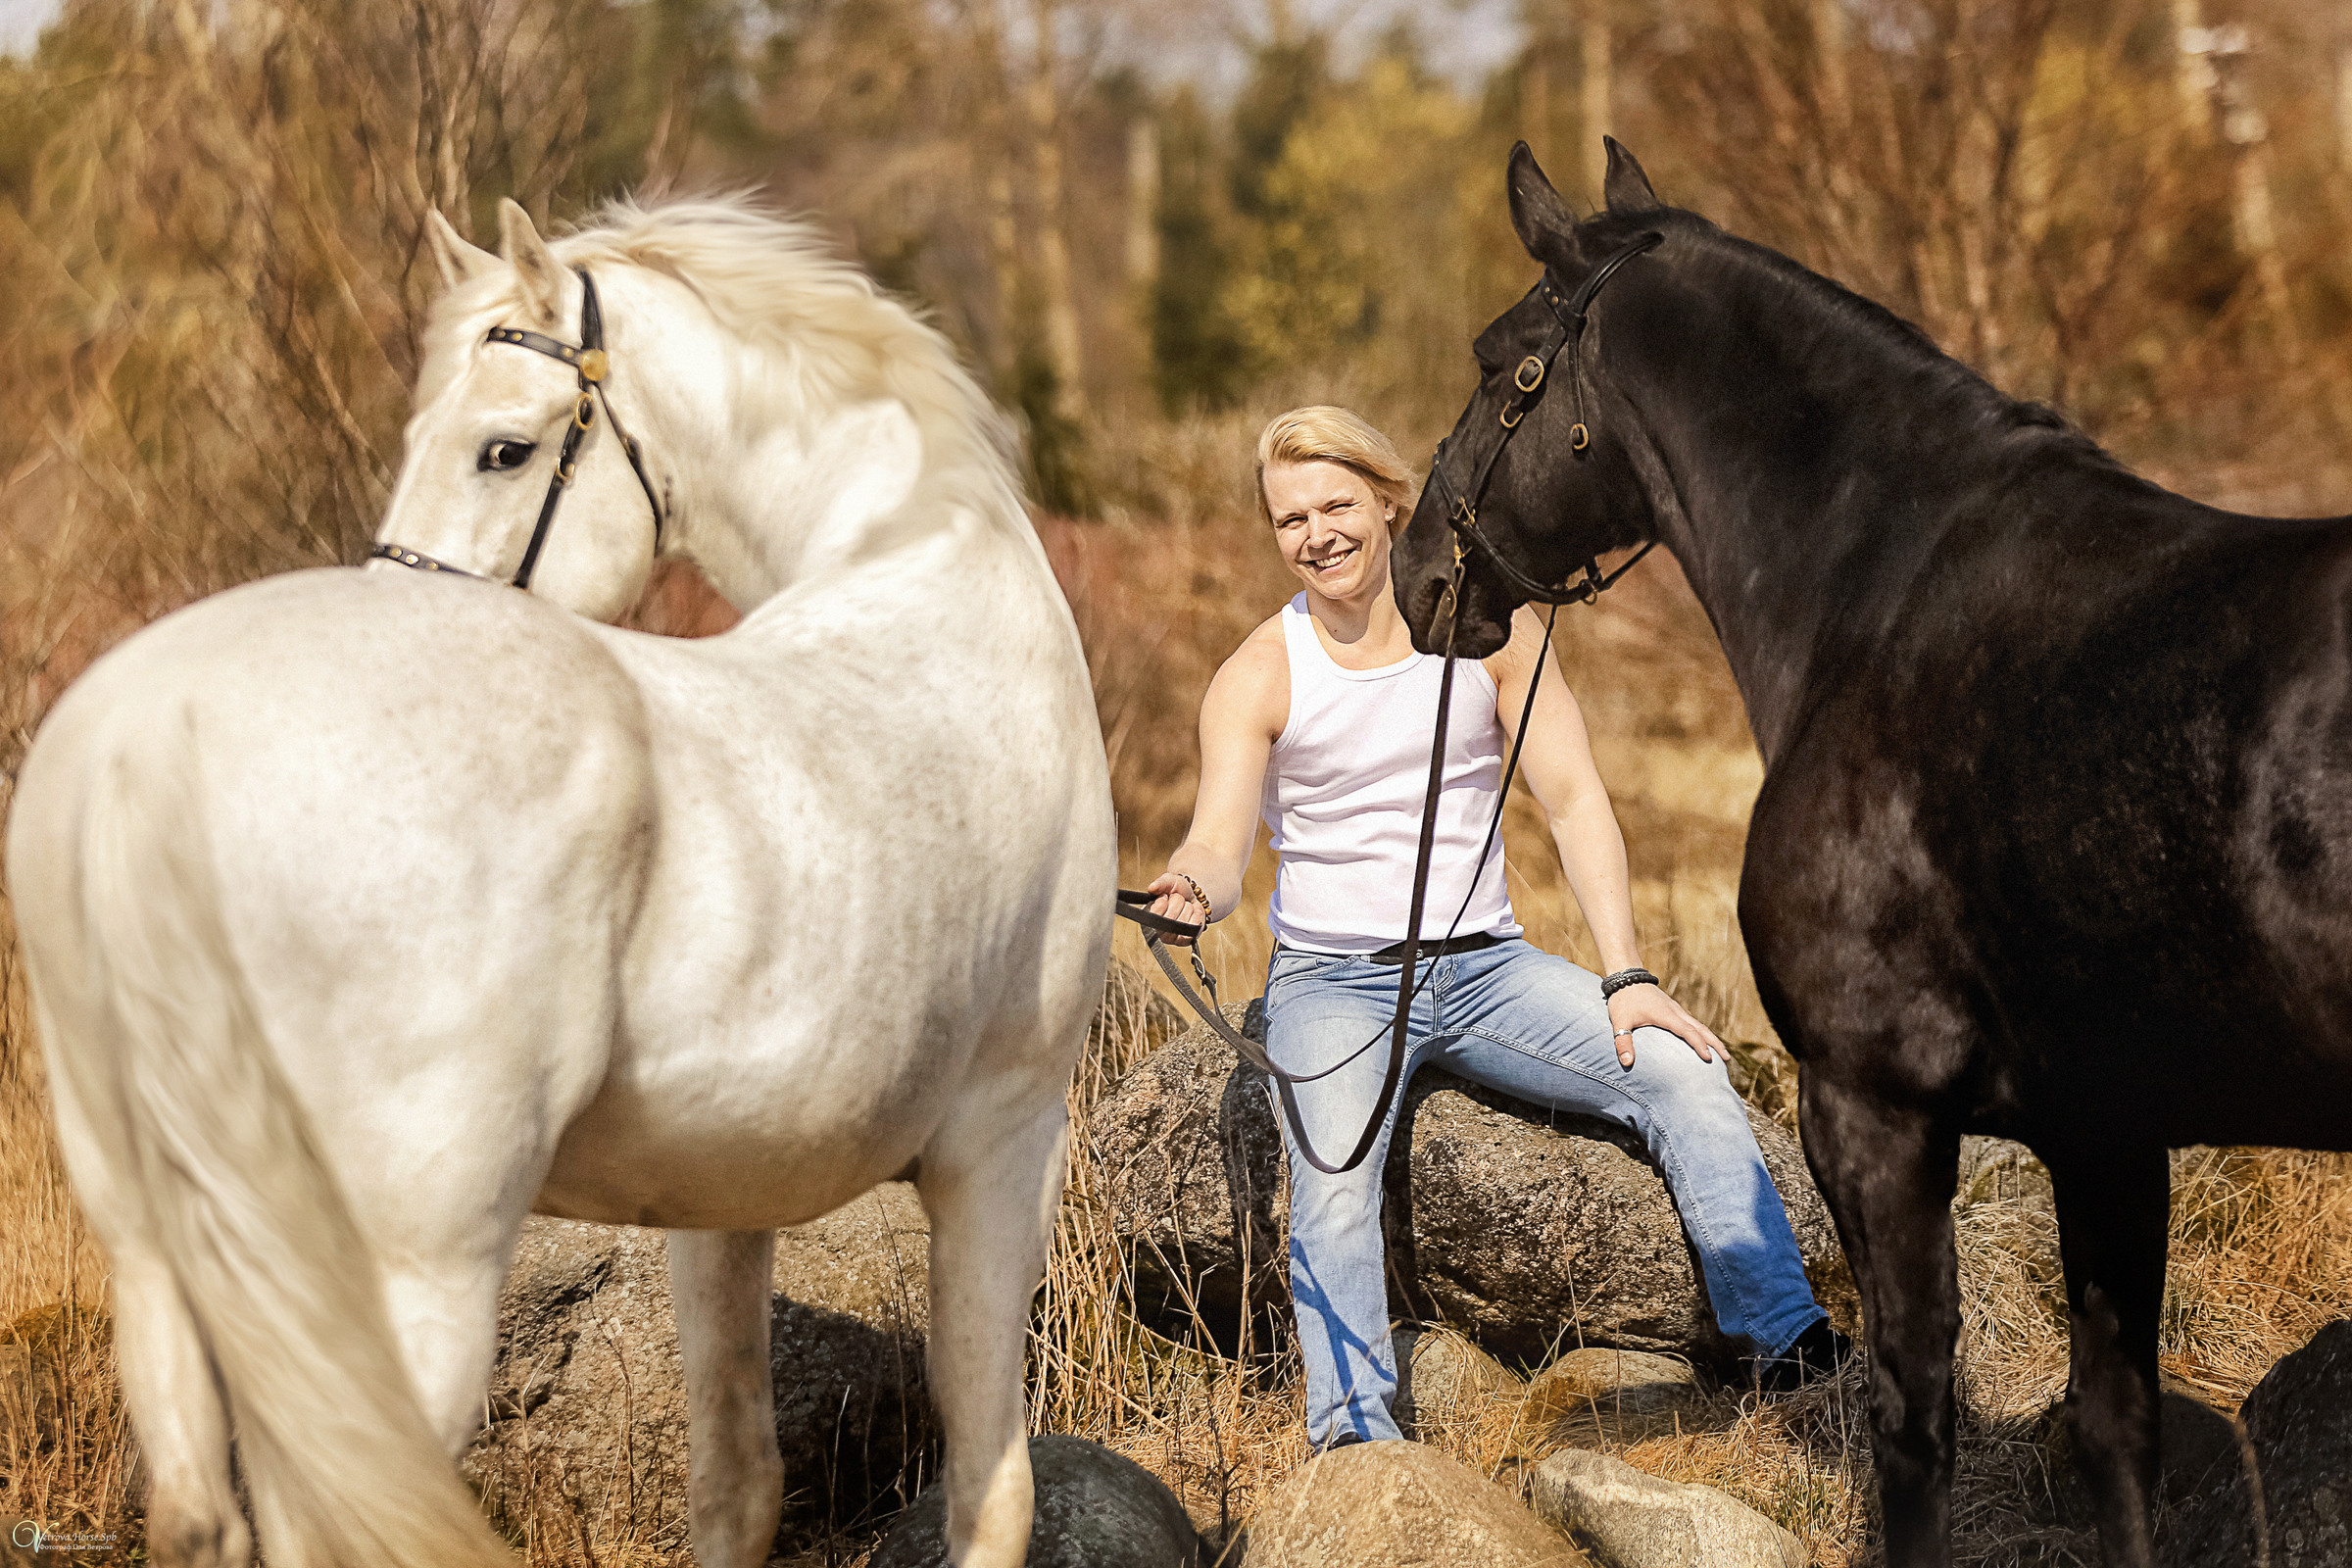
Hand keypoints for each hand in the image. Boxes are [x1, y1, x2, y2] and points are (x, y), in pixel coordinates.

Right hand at [1143, 871, 1208, 946]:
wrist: (1193, 895)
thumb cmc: (1178, 890)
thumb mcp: (1169, 881)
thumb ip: (1160, 883)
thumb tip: (1152, 888)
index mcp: (1150, 917)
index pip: (1155, 914)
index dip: (1162, 902)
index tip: (1165, 896)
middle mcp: (1159, 931)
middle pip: (1170, 918)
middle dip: (1177, 902)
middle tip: (1177, 900)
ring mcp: (1172, 938)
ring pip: (1183, 921)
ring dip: (1187, 908)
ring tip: (1185, 906)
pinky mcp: (1186, 940)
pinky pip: (1193, 927)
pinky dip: (1196, 915)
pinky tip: (1192, 913)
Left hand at [1605, 982, 1723, 1067]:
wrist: (1625, 976)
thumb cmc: (1622, 999)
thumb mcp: (1619, 1021)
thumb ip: (1622, 1042)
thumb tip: (1626, 1063)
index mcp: (1666, 1015)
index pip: (1688, 1032)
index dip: (1699, 1045)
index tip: (1709, 1058)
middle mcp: (1675, 1012)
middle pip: (1701, 1028)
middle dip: (1715, 1043)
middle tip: (1727, 1058)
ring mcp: (1675, 1009)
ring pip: (1698, 1024)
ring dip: (1710, 1037)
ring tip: (1721, 1052)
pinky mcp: (1672, 1008)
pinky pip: (1691, 1022)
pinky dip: (1701, 1032)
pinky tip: (1702, 1040)